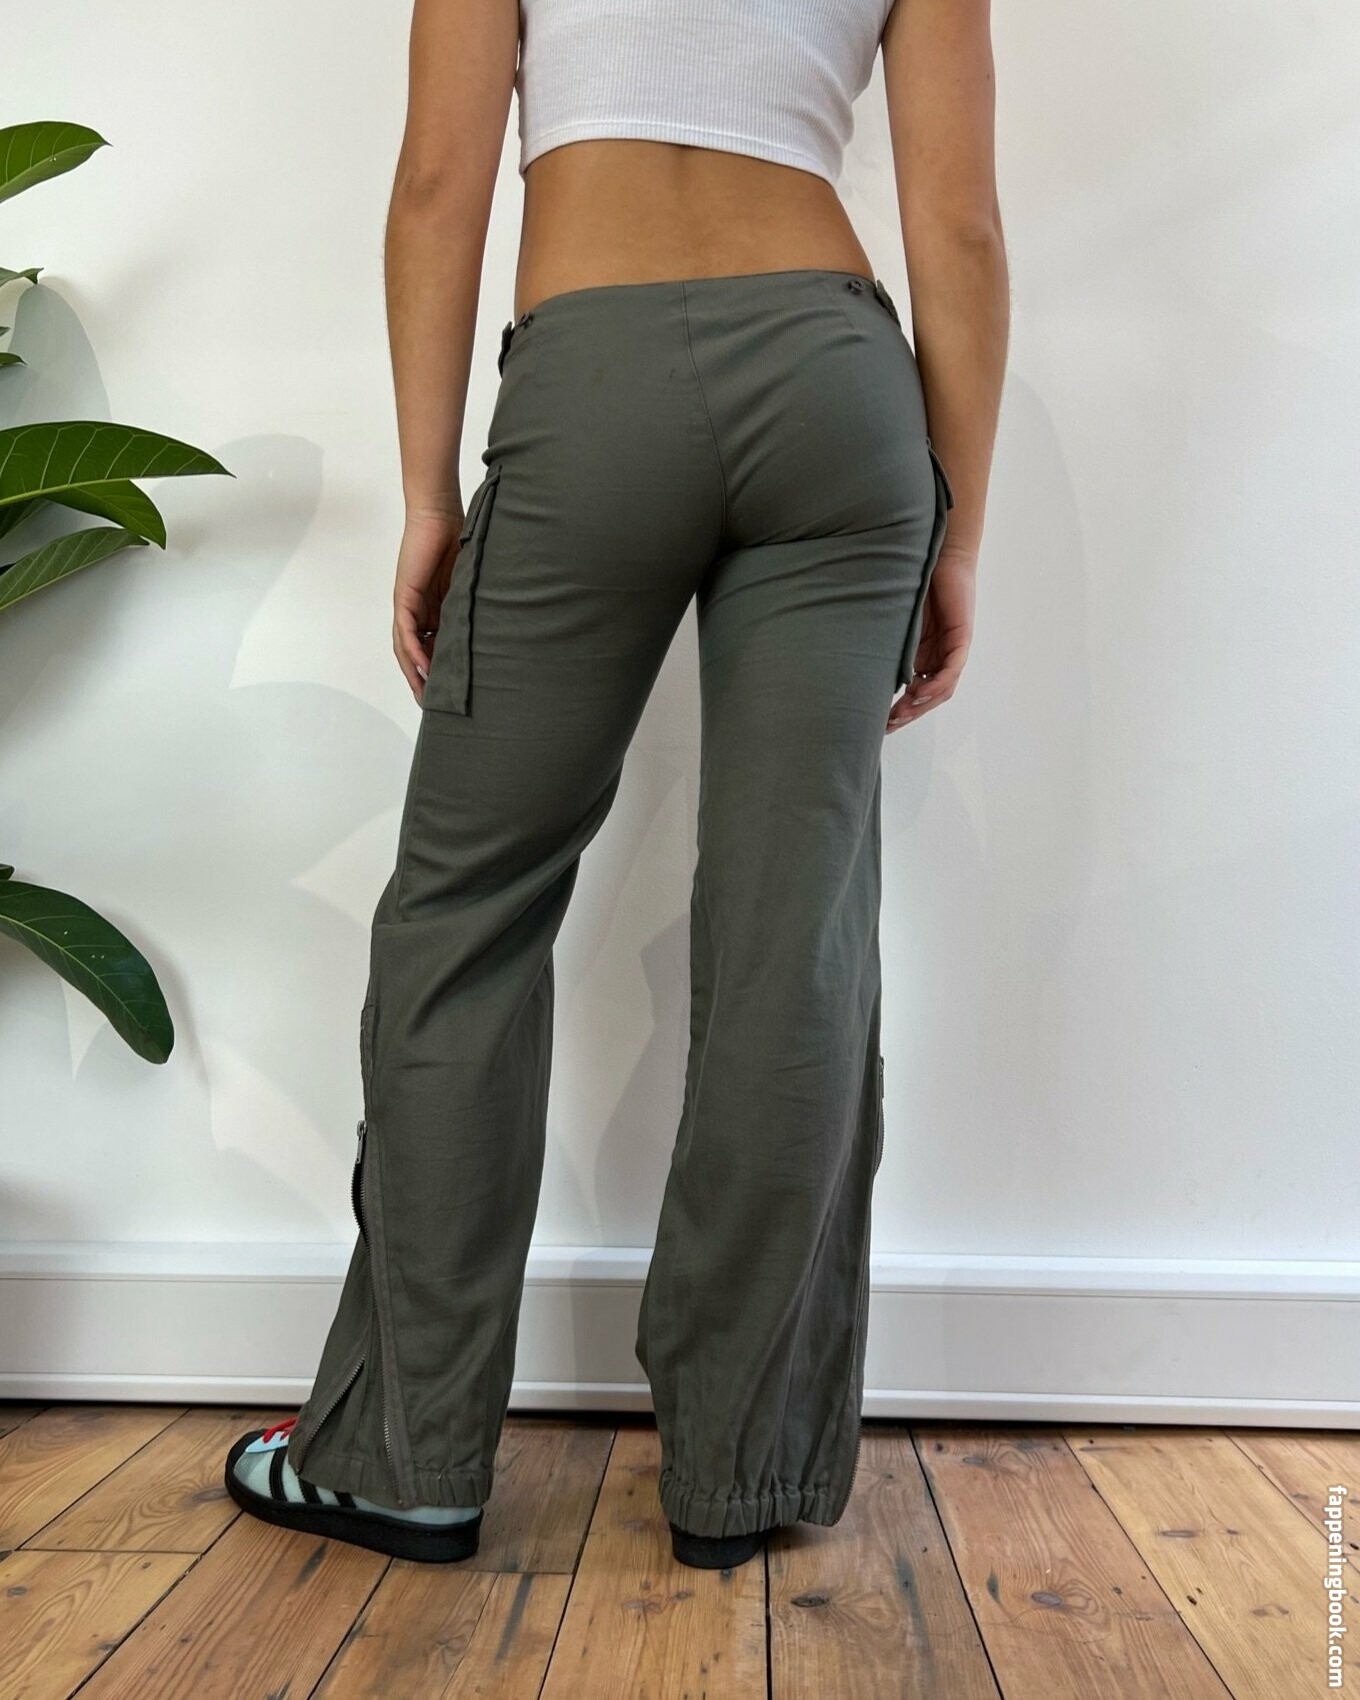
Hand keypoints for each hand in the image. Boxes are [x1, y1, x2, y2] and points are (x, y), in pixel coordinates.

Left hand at [393, 506, 462, 703]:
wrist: (440, 513)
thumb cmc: (458, 540)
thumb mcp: (470, 583)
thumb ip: (473, 604)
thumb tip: (495, 628)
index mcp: (433, 608)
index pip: (432, 646)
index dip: (439, 669)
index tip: (451, 691)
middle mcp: (417, 610)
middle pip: (415, 653)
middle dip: (423, 680)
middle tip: (433, 704)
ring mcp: (409, 604)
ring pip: (406, 647)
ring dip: (414, 673)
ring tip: (426, 694)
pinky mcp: (405, 595)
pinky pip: (406, 631)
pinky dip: (413, 651)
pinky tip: (422, 669)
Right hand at [886, 545, 976, 733]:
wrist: (937, 552)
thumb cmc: (912, 579)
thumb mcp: (892, 619)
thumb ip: (884, 641)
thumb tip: (853, 663)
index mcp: (923, 655)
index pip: (914, 691)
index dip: (900, 709)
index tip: (879, 722)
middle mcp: (938, 656)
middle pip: (927, 696)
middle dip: (907, 714)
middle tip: (887, 726)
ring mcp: (951, 649)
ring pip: (940, 689)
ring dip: (921, 705)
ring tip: (900, 715)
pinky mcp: (961, 638)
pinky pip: (951, 669)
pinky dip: (936, 684)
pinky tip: (918, 693)